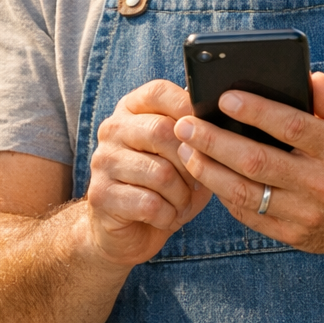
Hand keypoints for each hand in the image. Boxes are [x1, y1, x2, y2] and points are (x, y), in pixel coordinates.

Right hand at [83, 79, 212, 266]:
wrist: (128, 231)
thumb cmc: (165, 187)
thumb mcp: (184, 155)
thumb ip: (198, 133)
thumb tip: (222, 116)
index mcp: (131, 110)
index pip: (158, 92)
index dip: (187, 107)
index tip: (208, 129)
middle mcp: (112, 129)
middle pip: (162, 131)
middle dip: (191, 163)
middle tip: (197, 182)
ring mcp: (103, 161)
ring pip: (160, 173)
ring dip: (181, 195)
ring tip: (181, 203)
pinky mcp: (101, 195)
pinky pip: (150, 203)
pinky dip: (168, 215)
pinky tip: (165, 216)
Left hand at [173, 72, 323, 255]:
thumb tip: (311, 79)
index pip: (291, 127)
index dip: (255, 111)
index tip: (224, 97)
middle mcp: (323, 184)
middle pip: (258, 162)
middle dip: (215, 142)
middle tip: (185, 124)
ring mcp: (308, 215)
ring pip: (246, 194)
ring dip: (210, 171)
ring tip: (186, 150)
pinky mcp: (296, 236)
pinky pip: (251, 216)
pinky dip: (225, 196)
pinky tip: (210, 175)